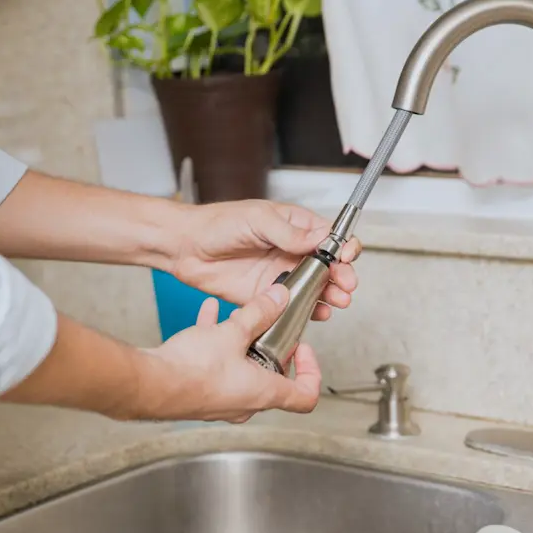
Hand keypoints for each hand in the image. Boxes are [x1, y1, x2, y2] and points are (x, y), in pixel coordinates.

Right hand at [142, 284, 321, 421]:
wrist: (151, 384)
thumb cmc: (191, 370)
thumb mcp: (233, 331)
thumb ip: (259, 313)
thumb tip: (277, 299)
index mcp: (264, 393)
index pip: (305, 397)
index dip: (311, 371)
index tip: (302, 348)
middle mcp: (246, 403)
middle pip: (273, 378)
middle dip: (270, 348)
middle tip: (267, 327)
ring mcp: (223, 401)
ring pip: (242, 369)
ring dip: (241, 344)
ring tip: (234, 319)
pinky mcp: (201, 394)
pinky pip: (216, 367)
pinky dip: (216, 344)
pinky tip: (206, 317)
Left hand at [171, 200, 361, 320]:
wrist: (185, 247)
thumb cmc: (217, 224)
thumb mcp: (257, 219)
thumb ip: (288, 233)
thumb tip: (318, 239)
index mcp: (293, 226)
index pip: (329, 236)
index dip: (343, 247)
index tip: (346, 256)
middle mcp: (291, 250)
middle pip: (328, 266)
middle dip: (342, 275)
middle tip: (345, 285)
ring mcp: (280, 274)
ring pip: (314, 288)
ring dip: (329, 295)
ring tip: (337, 301)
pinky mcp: (266, 295)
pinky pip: (291, 306)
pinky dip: (307, 311)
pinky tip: (316, 313)